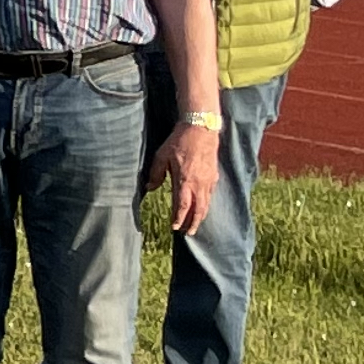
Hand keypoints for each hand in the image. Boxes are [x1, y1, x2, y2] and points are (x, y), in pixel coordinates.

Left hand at [165, 119, 219, 235]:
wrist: (200, 129)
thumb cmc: (179, 142)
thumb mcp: (161, 156)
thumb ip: (156, 174)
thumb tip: (149, 187)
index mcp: (184, 180)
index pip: (182, 206)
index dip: (178, 218)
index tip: (174, 227)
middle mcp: (198, 184)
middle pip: (198, 210)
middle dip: (192, 223)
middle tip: (187, 233)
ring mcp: (208, 181)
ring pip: (206, 204)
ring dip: (200, 217)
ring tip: (195, 225)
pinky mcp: (214, 176)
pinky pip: (211, 195)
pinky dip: (206, 204)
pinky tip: (202, 208)